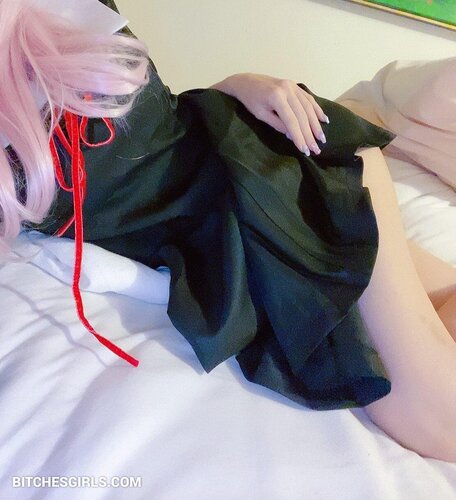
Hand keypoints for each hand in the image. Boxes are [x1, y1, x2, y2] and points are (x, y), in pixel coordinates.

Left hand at [210, 73, 328, 155]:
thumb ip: (278, 125)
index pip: (292, 121)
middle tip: (316, 149)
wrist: (246, 81)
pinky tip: (324, 119)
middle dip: (310, 134)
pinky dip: (317, 110)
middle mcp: (287, 90)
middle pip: (302, 116)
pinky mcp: (294, 85)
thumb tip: (293, 136)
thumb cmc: (250, 101)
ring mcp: (292, 86)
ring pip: (308, 108)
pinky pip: (309, 99)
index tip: (305, 151)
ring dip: (316, 124)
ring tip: (321, 138)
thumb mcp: (261, 115)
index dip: (299, 137)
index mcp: (276, 98)